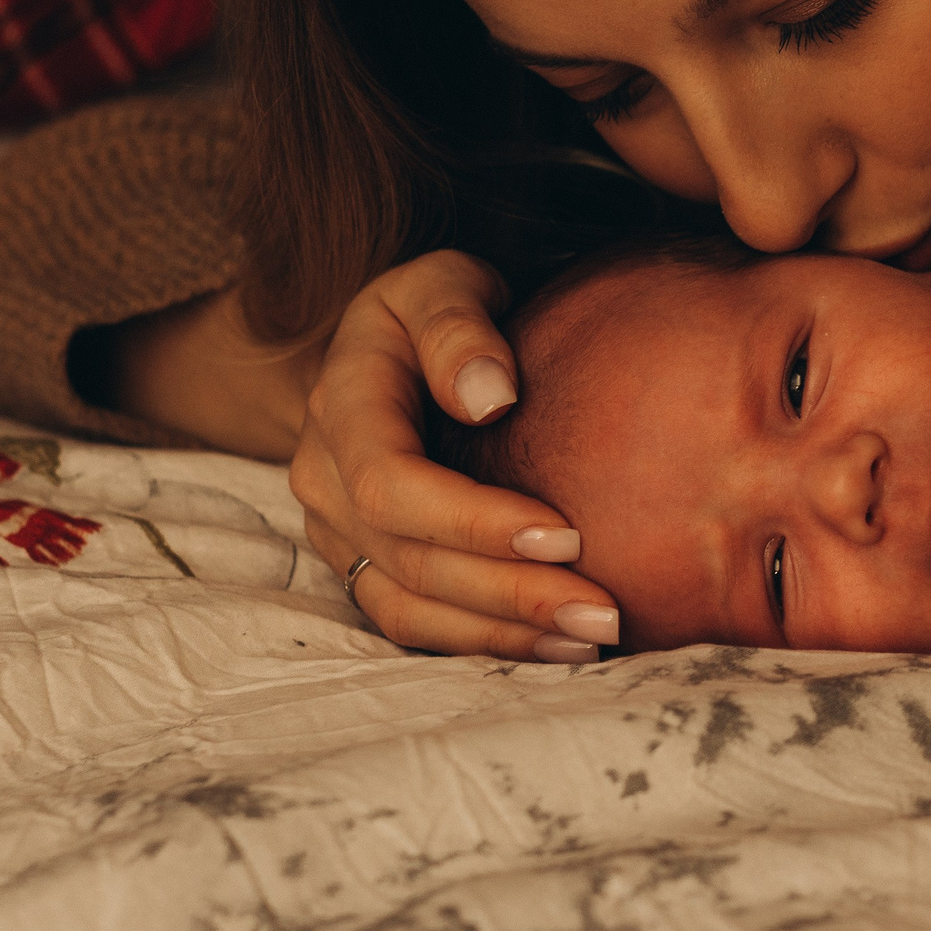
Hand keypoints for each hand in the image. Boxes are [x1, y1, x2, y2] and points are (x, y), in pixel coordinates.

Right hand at [291, 250, 619, 661]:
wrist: (407, 336)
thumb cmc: (442, 305)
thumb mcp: (444, 282)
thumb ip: (458, 327)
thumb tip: (491, 397)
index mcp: (341, 403)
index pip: (394, 484)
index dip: (476, 520)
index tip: (568, 534)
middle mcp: (325, 477)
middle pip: (409, 558)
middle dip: (509, 593)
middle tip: (605, 612)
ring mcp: (339, 529)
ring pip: (409, 606)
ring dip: (501, 634)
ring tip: (591, 641)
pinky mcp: (367, 562)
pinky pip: (414, 623)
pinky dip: (483, 643)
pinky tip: (557, 648)